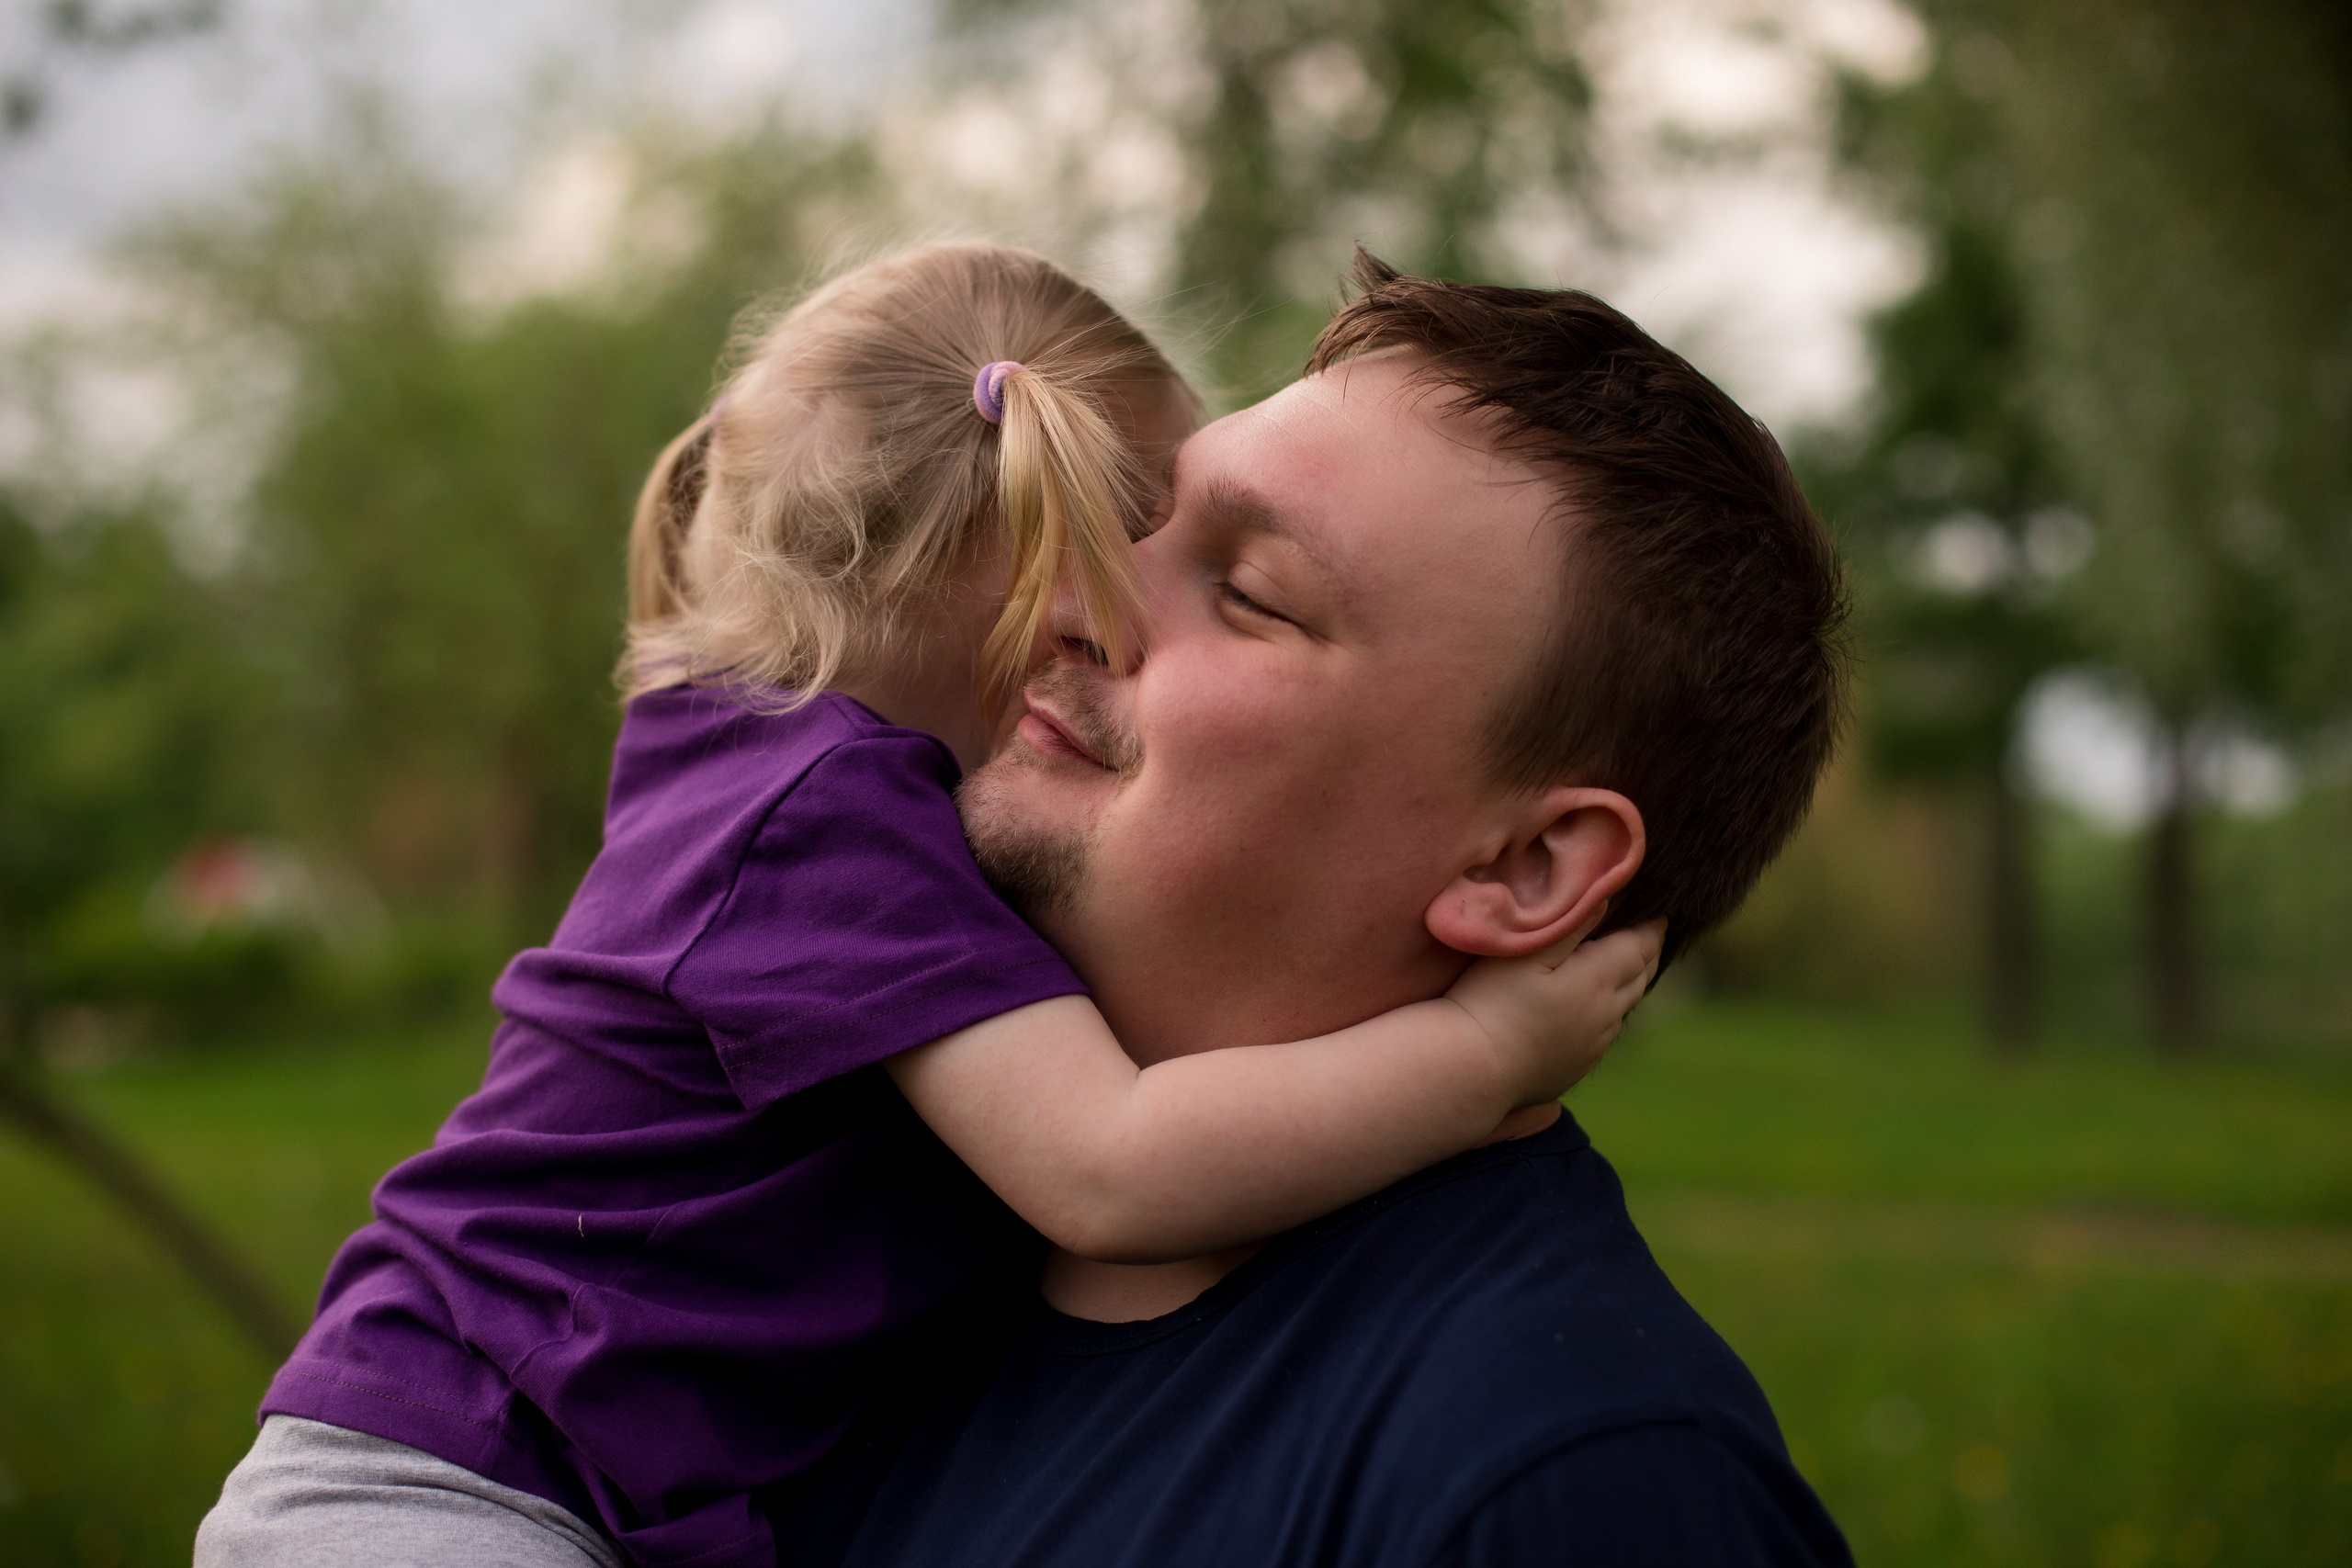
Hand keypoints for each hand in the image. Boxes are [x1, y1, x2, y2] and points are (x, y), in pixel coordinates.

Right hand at [1445, 916, 1664, 1105]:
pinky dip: (1606, 1017)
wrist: (1473, 1069)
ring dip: (1629, 987)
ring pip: (1623, 1010)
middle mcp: (1605, 1015)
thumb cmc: (1492, 1001)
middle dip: (1647, 955)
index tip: (1661, 915)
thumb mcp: (1528, 951)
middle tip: (1651, 938)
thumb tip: (1606, 898)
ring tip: (1626, 971)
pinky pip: (1602, 1037)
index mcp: (1598, 980)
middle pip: (1640, 979)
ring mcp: (1592, 1046)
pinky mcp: (1575, 1068)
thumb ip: (1571, 924)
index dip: (1652, 929)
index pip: (1639, 948)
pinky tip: (1591, 1014)